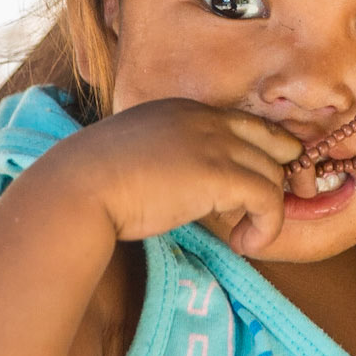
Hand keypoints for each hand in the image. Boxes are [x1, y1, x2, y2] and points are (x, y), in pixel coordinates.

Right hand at [53, 97, 304, 254]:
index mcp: (185, 111)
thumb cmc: (93, 181)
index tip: (255, 190)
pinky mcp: (220, 174)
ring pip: (274, 174)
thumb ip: (168, 158)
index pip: (246, 125)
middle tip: (261, 213)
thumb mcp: (137, 155)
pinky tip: (244, 244)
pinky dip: (267, 226)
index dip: (262, 156)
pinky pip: (269, 200)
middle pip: (272, 143)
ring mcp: (215, 144)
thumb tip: (184, 189)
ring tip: (244, 237)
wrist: (78, 187)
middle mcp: (206, 119)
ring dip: (268, 211)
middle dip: (278, 178)